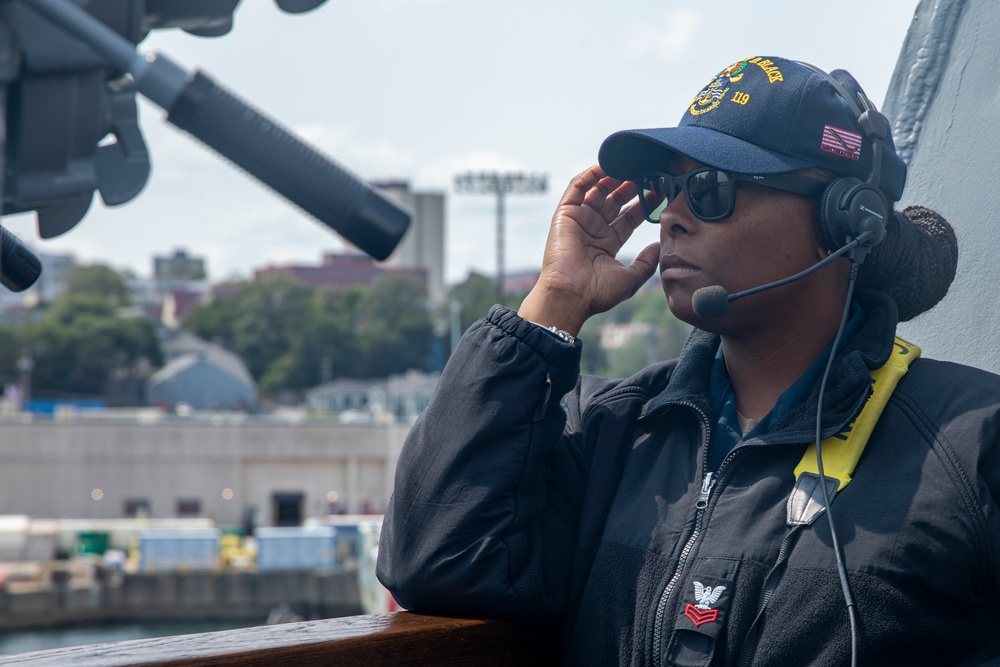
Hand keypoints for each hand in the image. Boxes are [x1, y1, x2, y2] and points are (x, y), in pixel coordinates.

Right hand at [518, 165, 659, 335]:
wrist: (570, 296)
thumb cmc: (597, 293)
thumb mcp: (630, 279)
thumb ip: (646, 263)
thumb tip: (659, 246)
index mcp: (607, 242)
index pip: (629, 216)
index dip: (644, 203)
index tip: (661, 191)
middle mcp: (593, 229)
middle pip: (615, 200)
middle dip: (632, 186)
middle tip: (649, 173)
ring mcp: (579, 220)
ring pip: (598, 190)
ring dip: (614, 176)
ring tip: (632, 165)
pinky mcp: (565, 214)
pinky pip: (577, 187)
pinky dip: (590, 174)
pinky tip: (607, 165)